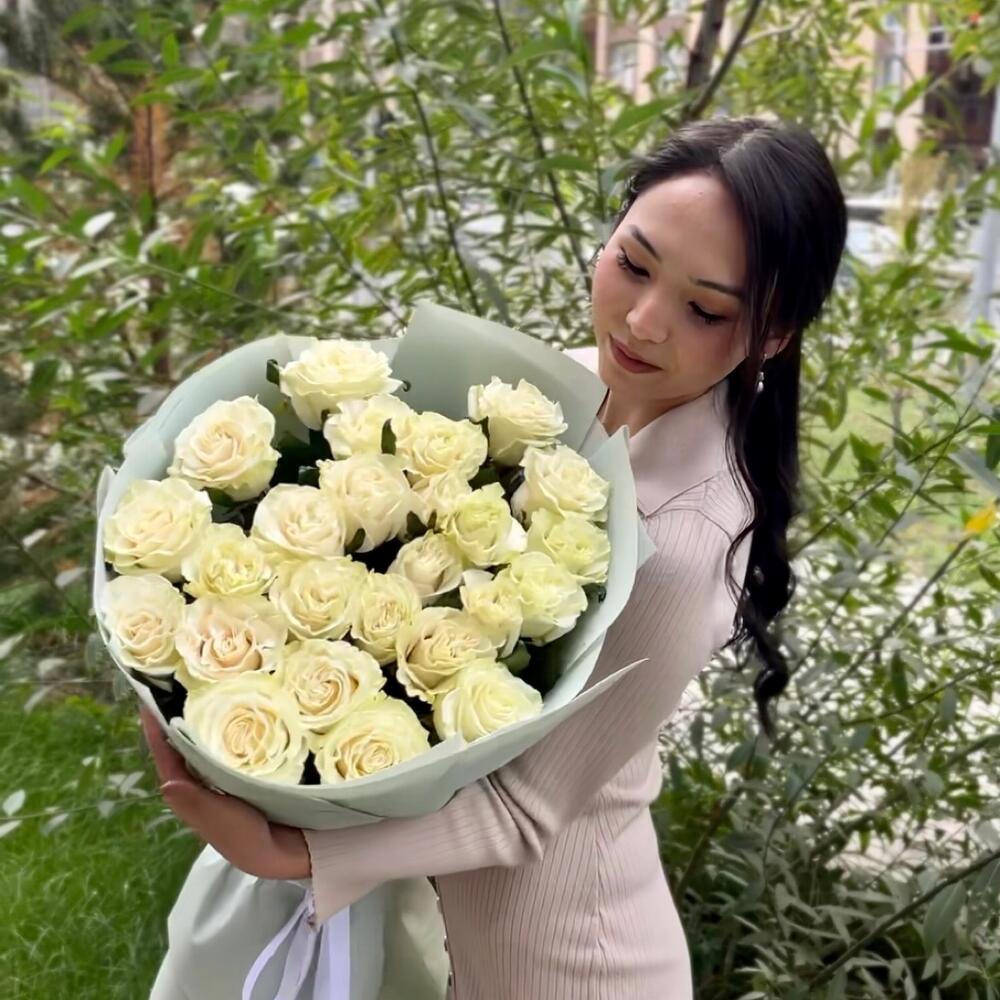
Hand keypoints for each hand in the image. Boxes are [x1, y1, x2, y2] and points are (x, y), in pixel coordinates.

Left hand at [140, 706, 310, 880]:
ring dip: (198, 722)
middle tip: (176, 685)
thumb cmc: (248, 837)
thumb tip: (166, 782)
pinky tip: (235, 713)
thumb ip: (196, 804)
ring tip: (202, 691)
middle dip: (175, 718)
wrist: (283, 851)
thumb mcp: (221, 821)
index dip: (155, 731)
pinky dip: (224, 731)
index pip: (167, 758)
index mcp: (190, 794)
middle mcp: (201, 784)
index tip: (148, 700)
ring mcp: (221, 780)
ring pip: (202, 746)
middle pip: (181, 747)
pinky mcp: (242, 776)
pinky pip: (225, 749)